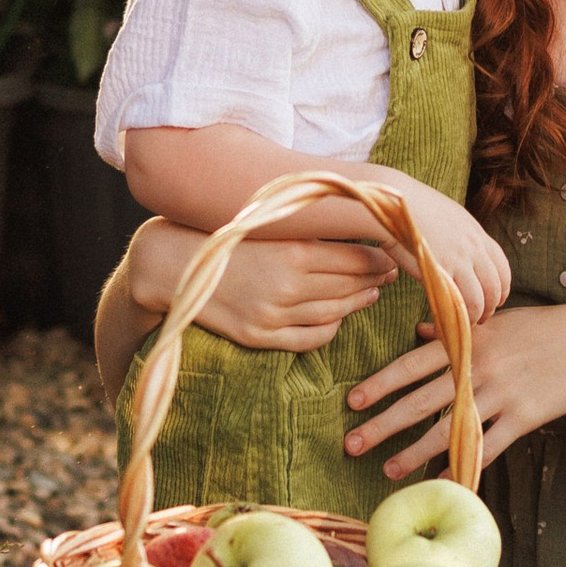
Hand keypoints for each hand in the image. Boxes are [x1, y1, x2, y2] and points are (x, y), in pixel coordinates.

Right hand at [131, 216, 397, 353]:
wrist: (173, 266)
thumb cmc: (225, 237)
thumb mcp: (268, 227)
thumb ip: (307, 234)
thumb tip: (354, 233)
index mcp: (292, 254)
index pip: (353, 260)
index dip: (378, 259)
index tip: (392, 255)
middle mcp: (286, 287)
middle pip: (348, 288)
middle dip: (374, 280)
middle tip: (391, 273)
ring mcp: (273, 316)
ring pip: (334, 314)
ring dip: (357, 304)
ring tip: (370, 293)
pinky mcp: (260, 337)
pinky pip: (310, 339)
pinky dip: (330, 329)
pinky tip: (338, 318)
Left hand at [343, 298, 565, 481]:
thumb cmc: (547, 327)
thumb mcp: (498, 320)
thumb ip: (457, 329)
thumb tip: (418, 331)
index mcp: (469, 340)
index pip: (413, 364)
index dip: (381, 383)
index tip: (353, 400)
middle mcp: (478, 367)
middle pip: (420, 400)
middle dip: (383, 423)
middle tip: (350, 443)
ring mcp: (502, 393)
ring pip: (448, 428)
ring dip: (414, 452)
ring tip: (387, 470)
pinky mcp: (525, 417)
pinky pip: (488, 448)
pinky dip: (464, 466)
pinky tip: (444, 481)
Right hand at [379, 171, 513, 324]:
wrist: (392, 204)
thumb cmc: (410, 208)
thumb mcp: (445, 215)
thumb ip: (456, 233)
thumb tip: (455, 246)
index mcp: (475, 232)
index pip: (502, 265)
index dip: (502, 286)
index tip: (494, 298)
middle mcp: (473, 246)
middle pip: (496, 285)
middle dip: (491, 306)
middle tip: (480, 317)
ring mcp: (459, 260)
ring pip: (480, 300)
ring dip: (475, 317)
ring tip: (463, 324)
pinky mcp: (442, 273)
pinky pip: (460, 305)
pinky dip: (457, 320)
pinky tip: (446, 323)